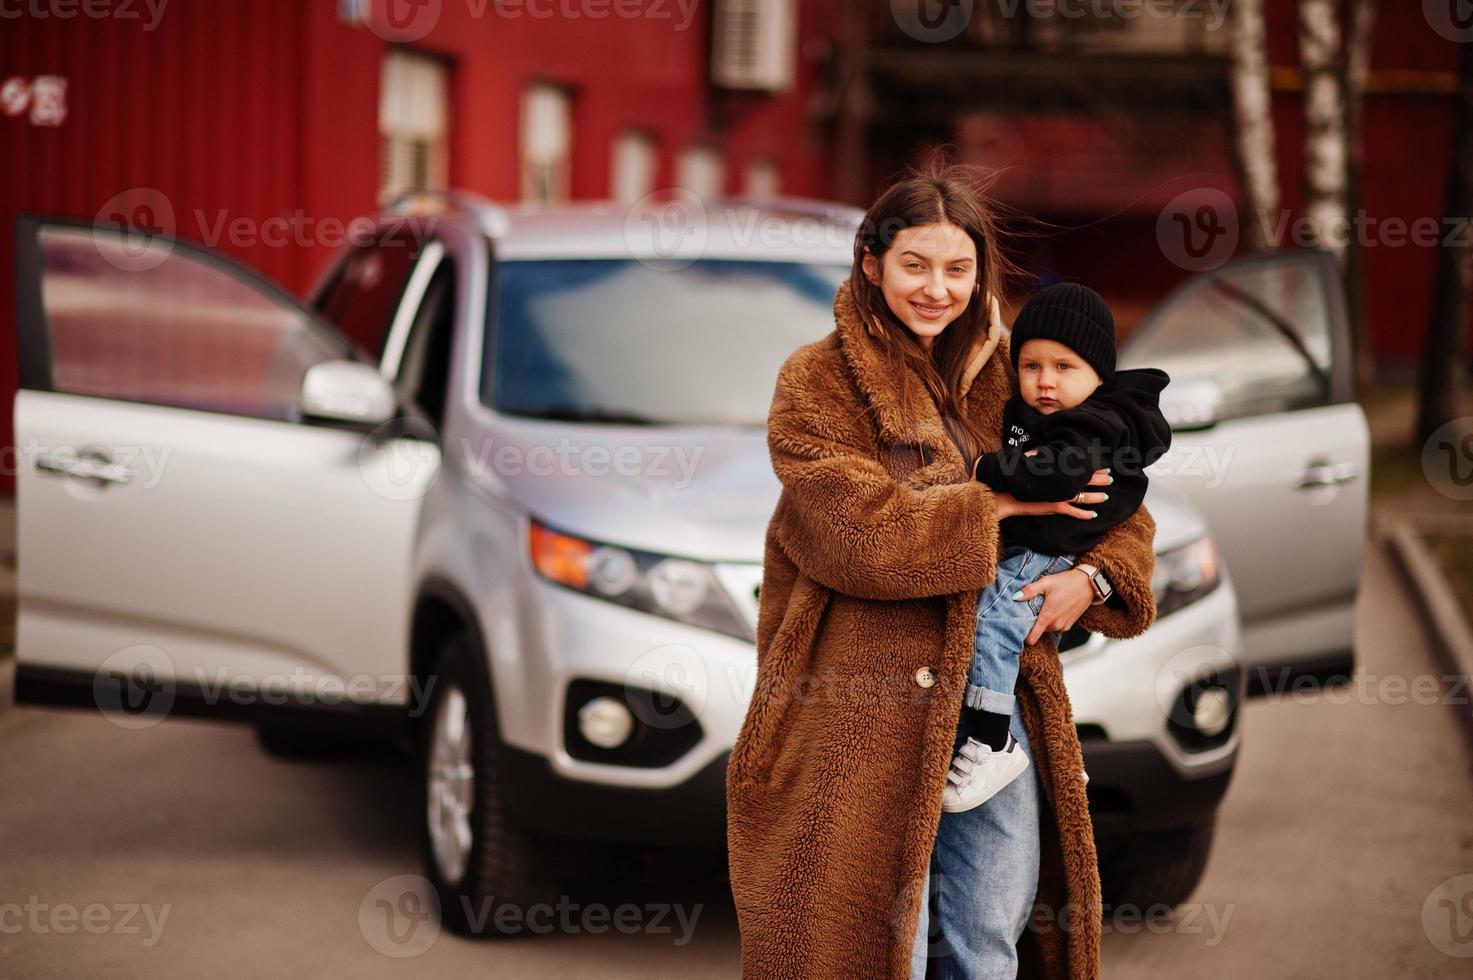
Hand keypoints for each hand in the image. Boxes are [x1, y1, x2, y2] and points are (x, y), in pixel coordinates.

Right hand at [992, 467, 1110, 519]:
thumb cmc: (1015, 476)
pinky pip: (1074, 512)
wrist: (1005, 494)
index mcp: (1056, 471)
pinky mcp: (1054, 508)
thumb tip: (1044, 450)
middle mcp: (1060, 483)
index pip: (1079, 467)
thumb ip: (1039, 457)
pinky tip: (1093, 515)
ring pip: (1084, 497)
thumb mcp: (1028, 463)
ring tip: (1106, 496)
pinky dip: (1084, 514)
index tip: (1102, 464)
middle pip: (1085, 480)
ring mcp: (1059, 496)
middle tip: (1111, 478)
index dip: (1092, 466)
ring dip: (1096, 496)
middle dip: (1100, 479)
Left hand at [1016, 567, 1094, 645]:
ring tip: (1043, 606)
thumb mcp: (1046, 582)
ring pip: (1046, 628)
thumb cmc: (1067, 582)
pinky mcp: (1069, 624)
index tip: (1017, 629)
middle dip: (1032, 622)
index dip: (1023, 635)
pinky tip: (1053, 607)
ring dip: (1043, 621)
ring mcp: (1064, 626)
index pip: (1032, 638)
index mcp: (1048, 617)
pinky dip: (1052, 620)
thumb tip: (1015, 597)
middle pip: (1037, 631)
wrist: (1089, 584)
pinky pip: (1055, 626)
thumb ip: (1029, 591)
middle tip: (1031, 609)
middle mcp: (1056, 625)